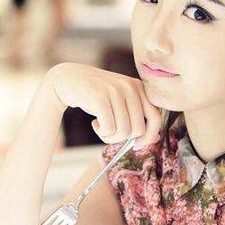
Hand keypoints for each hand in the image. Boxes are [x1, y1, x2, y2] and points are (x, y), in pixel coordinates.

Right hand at [43, 62, 161, 147]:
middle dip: (123, 138)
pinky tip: (95, 123)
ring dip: (110, 137)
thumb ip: (137, 116)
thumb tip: (154, 140)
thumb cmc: (97, 96)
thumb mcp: (121, 101)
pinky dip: (101, 132)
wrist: (69, 79)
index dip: (149, 136)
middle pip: (138, 129)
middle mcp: (131, 87)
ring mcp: (116, 90)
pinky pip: (109, 129)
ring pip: (123, 131)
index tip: (137, 144)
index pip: (156, 118)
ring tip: (101, 126)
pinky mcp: (100, 97)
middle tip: (111, 132)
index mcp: (139, 87)